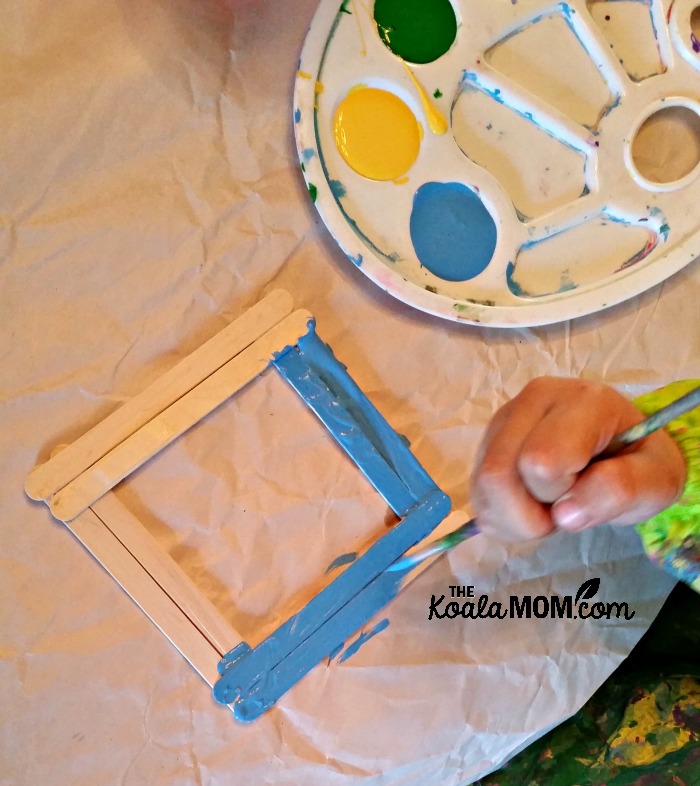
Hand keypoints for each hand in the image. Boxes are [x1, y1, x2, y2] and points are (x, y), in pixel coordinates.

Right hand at [470, 377, 686, 541]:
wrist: (623, 446)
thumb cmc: (639, 461)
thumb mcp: (657, 479)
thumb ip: (622, 491)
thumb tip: (564, 513)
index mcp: (581, 402)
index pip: (540, 460)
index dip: (559, 494)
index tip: (586, 494)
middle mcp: (533, 399)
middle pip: (498, 473)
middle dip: (528, 512)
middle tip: (563, 507)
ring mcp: (504, 417)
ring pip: (481, 483)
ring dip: (512, 516)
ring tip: (547, 506)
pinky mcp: (488, 439)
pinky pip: (476, 491)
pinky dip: (500, 514)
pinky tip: (529, 504)